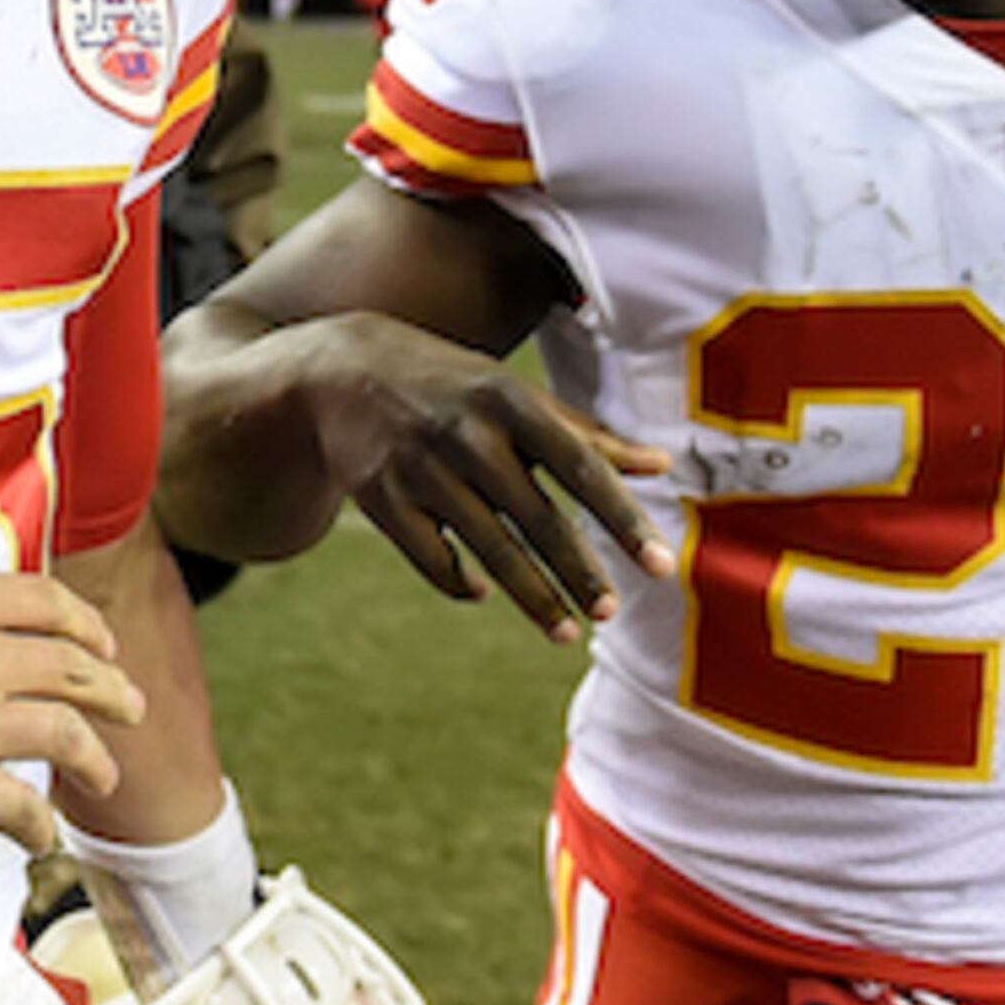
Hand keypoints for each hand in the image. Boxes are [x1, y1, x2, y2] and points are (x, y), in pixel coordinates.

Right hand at [0, 569, 143, 853]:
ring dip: (96, 758)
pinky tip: (42, 838)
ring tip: (107, 773)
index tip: (100, 643)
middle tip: (130, 706)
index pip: (45, 602)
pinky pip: (22, 809)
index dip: (85, 625)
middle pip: (72, 667)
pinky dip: (42, 828)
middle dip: (111, 687)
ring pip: (66, 736)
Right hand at [303, 312, 676, 641]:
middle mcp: (465, 434)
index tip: (659, 563)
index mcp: (508, 400)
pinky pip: (433, 559)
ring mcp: (419, 469)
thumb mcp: (515, 395)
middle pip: (536, 517)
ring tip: (568, 632)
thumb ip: (586, 434)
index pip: (579, 465)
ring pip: (488, 549)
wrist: (342, 371)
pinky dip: (463, 583)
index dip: (622, 517)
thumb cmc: (453, 386)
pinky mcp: (381, 499)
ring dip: (533, 597)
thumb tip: (661, 466)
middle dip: (578, 572)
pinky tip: (488, 594)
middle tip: (611, 611)